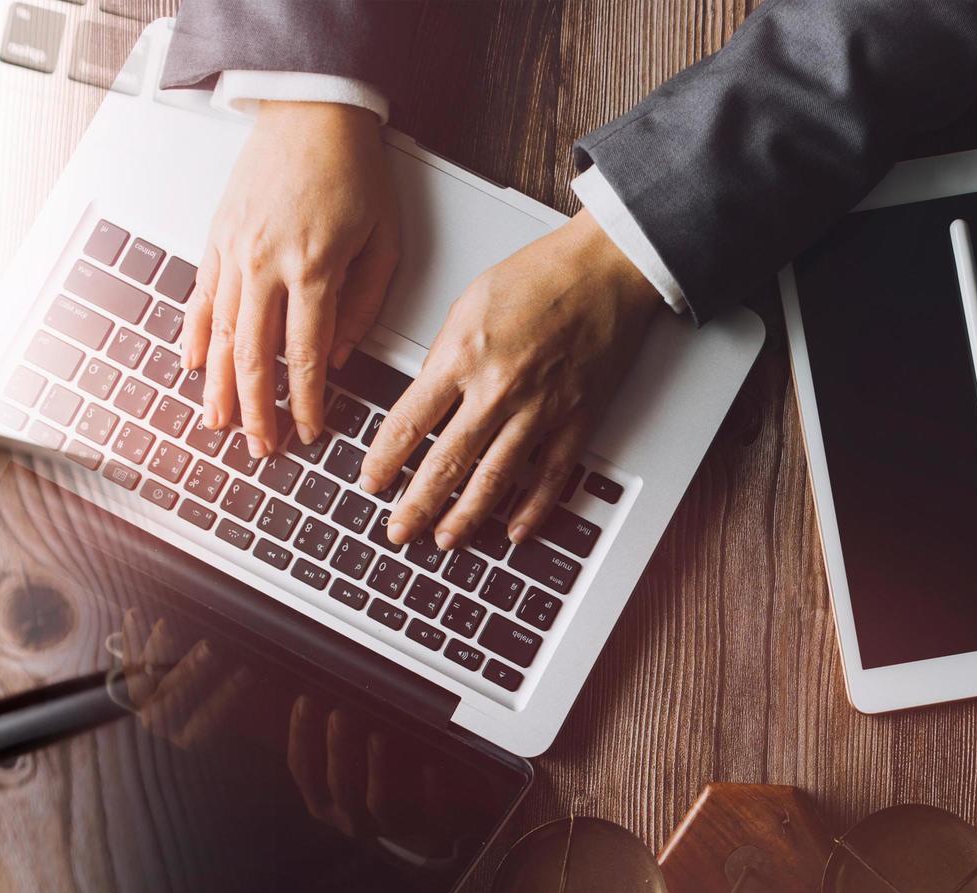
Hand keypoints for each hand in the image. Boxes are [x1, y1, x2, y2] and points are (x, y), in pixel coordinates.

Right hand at [182, 100, 402, 457]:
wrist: (312, 112)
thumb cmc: (354, 170)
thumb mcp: (384, 240)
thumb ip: (363, 306)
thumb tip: (337, 358)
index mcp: (315, 268)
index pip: (303, 356)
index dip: (304, 402)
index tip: (308, 430)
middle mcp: (267, 265)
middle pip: (254, 357)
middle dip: (257, 411)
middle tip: (261, 447)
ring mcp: (235, 252)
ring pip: (221, 336)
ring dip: (220, 387)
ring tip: (219, 424)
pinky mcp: (217, 239)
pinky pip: (201, 298)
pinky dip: (196, 336)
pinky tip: (195, 366)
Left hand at [366, 212, 659, 549]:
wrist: (606, 268)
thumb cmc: (539, 276)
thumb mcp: (467, 304)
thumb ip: (444, 357)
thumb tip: (426, 399)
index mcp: (461, 357)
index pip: (408, 423)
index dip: (384, 460)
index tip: (371, 481)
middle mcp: (498, 389)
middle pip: (446, 462)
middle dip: (416, 504)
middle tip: (398, 530)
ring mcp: (540, 408)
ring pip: (495, 478)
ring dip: (466, 516)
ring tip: (445, 540)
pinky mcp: (577, 416)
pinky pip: (551, 473)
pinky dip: (533, 507)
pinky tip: (515, 529)